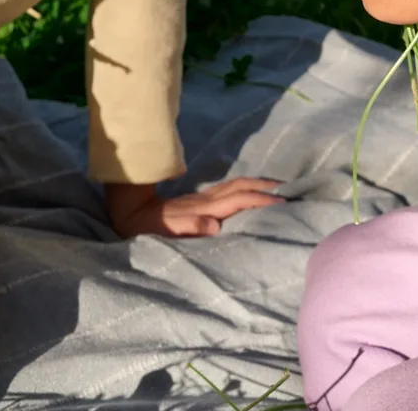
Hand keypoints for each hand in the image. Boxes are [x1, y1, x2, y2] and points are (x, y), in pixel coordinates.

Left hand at [104, 177, 282, 237]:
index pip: (239, 200)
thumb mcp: (169, 232)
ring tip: (275, 186)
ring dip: (257, 183)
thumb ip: (192, 227)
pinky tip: (249, 191)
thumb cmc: (151, 228)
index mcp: (205, 209)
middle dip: (264, 186)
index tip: (281, 202)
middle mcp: (207, 200)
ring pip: (236, 185)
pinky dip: (245, 187)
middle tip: (286, 187)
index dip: (260, 200)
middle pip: (241, 186)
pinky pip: (229, 190)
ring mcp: (203, 198)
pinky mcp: (199, 200)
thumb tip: (216, 226)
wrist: (131, 211)